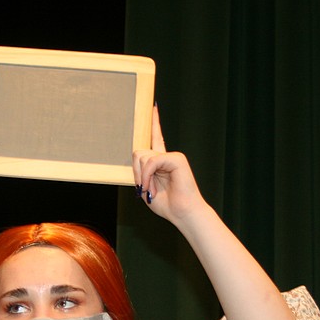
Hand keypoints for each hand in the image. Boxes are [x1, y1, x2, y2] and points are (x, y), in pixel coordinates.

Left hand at [132, 105, 207, 223]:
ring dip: (142, 177)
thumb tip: (139, 154)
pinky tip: (152, 188)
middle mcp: (167, 156)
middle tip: (144, 188)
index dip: (155, 123)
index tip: (154, 106)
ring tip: (151, 190)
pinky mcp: (177, 158)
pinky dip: (148, 176)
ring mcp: (172, 156)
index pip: (156, 138)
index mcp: (161, 162)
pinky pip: (151, 162)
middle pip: (138, 153)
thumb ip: (140, 171)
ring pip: (142, 157)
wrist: (183, 213)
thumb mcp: (145, 187)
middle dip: (137, 172)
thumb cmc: (167, 204)